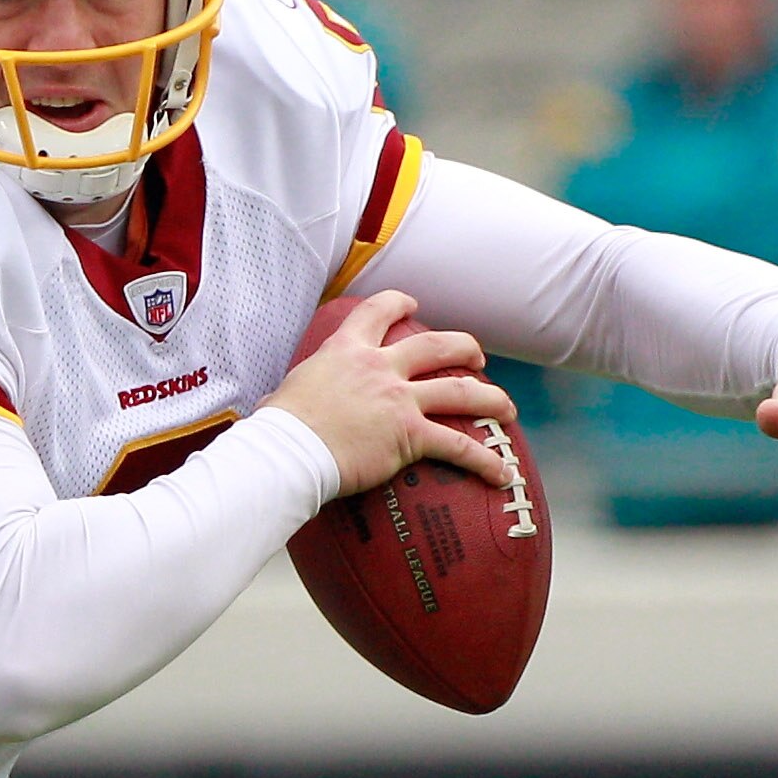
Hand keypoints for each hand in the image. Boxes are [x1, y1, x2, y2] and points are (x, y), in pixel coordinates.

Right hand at [266, 290, 519, 493]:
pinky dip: (485, 461)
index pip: (377, 312)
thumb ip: (287, 396)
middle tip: (477, 357)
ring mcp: (400, 400)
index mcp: (346, 352)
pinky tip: (501, 474)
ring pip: (462, 391)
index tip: (412, 303)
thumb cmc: (277, 429)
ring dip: (491, 399)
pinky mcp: (411, 435)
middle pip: (438, 346)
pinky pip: (459, 448)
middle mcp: (381, 368)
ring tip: (507, 410)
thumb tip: (271, 407)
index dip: (398, 303)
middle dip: (464, 348)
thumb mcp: (281, 397)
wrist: (289, 452)